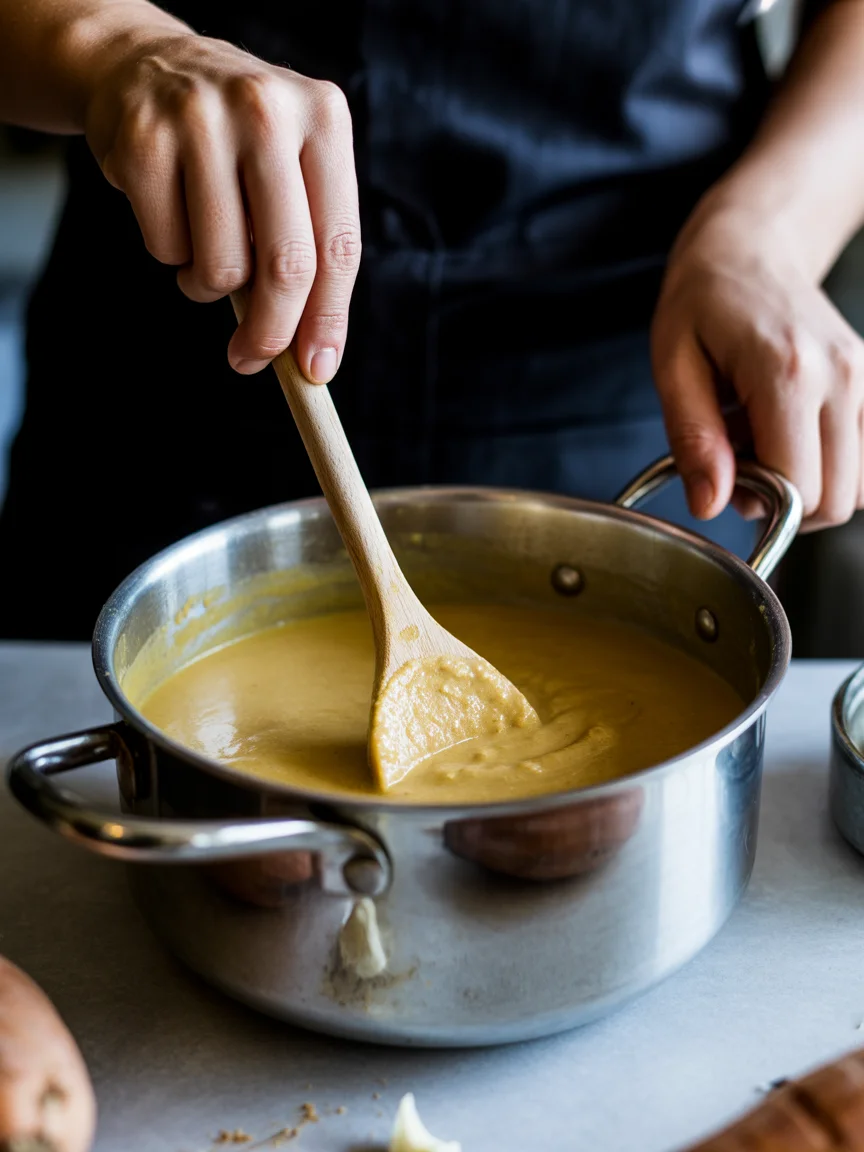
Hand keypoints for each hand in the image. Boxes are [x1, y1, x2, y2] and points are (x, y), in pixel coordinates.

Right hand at [85, 33, 360, 380]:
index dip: (328, 319)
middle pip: (286, 265)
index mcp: (324, 118)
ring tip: (206, 246)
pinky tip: (172, 211)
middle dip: (271, 332)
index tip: (316, 369)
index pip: (338, 245)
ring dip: (209, 284)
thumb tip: (311, 354)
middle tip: (251, 359)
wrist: (148, 65)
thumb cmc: (237, 142)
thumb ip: (309, 246)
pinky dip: (170, 254)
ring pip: (221, 266)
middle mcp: (267, 111)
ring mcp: (200, 121)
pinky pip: (166, 248)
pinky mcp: (143, 140)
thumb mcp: (292, 168)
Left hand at [651, 197, 863, 531]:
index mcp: (788, 372)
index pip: (797, 488)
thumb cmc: (702, 301)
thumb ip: (693, 439)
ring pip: (856, 487)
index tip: (726, 474)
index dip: (757, 502)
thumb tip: (709, 505)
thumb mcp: (673, 366)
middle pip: (834, 498)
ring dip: (807, 485)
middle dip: (784, 503)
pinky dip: (828, 465)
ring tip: (762, 441)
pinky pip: (863, 462)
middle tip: (741, 463)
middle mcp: (841, 377)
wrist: (750, 246)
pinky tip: (789, 434)